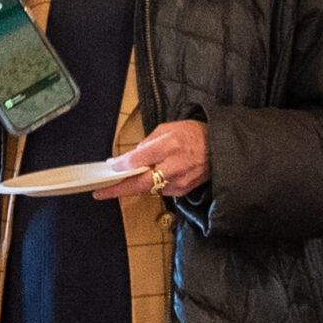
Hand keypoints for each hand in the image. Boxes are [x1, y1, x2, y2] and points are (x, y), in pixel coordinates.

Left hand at [96, 119, 210, 200]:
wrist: (221, 150)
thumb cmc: (196, 135)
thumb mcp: (169, 129)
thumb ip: (148, 142)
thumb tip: (132, 156)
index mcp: (170, 146)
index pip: (138, 159)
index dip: (120, 165)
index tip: (110, 166)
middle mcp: (174, 166)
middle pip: (140, 183)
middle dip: (119, 189)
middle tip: (100, 193)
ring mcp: (179, 181)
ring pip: (149, 188)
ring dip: (139, 184)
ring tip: (134, 176)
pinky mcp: (182, 190)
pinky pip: (161, 190)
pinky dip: (155, 184)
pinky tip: (158, 175)